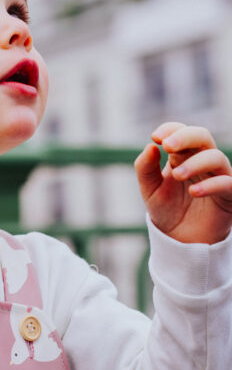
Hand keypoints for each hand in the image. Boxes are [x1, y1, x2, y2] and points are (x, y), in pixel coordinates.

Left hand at [135, 121, 231, 243]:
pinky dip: (211, 185)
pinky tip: (194, 191)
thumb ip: (145, 168)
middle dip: (185, 137)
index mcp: (183, 155)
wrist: (179, 239)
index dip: (171, 129)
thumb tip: (151, 146)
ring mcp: (217, 176)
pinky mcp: (228, 195)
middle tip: (168, 146)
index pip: (181, 131)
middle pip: (202, 136)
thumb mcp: (149, 189)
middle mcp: (202, 161)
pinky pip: (227, 183)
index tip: (156, 137)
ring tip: (176, 175)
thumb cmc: (166, 210)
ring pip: (216, 157)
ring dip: (195, 163)